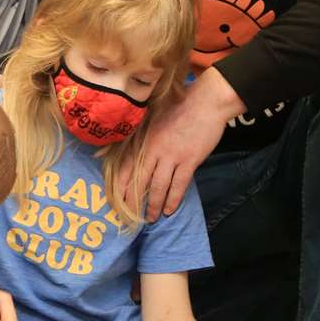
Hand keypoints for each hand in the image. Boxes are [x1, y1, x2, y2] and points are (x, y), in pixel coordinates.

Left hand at [122, 69, 242, 222]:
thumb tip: (113, 144)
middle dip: (132, 201)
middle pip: (139, 181)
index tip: (115, 200)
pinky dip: (173, 199)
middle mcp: (154, 150)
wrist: (206, 102)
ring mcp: (172, 156)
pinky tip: (169, 210)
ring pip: (158, 187)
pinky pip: (179, 185)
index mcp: (144, 139)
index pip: (126, 167)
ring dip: (153, 205)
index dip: (119, 186)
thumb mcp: (152, 115)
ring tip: (150, 218)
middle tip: (129, 217)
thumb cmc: (179, 105)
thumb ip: (137, 130)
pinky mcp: (189, 161)